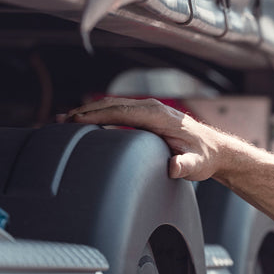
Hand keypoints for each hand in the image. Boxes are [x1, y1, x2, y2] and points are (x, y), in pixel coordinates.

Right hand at [65, 97, 222, 180]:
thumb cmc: (204, 157)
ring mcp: (148, 110)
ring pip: (112, 107)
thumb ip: (185, 166)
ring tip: (64, 121)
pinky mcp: (146, 116)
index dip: (96, 116)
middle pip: (111, 106)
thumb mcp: (196, 166)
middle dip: (84, 112)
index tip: (75, 121)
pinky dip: (99, 115)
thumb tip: (173, 167)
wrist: (214, 149)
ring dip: (88, 112)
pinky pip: (118, 112)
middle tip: (59, 122)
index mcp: (158, 116)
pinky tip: (85, 122)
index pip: (121, 113)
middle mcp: (152, 108)